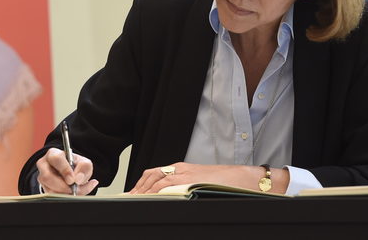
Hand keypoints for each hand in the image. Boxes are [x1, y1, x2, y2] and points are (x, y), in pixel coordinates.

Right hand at [35, 147, 97, 194]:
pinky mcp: (44, 189)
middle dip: (62, 186)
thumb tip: (78, 179)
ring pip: (49, 189)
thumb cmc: (76, 166)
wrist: (72, 174)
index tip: (72, 180)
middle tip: (72, 189)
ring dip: (63, 193)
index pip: (56, 159)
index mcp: (53, 154)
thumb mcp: (84, 163)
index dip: (64, 170)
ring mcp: (42, 178)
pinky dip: (63, 197)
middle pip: (47, 176)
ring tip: (74, 192)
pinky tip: (70, 195)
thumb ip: (84, 167)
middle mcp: (44, 165)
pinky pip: (51, 196)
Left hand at [129, 162, 271, 193]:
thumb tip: (168, 198)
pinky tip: (149, 198)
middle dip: (137, 187)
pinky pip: (167, 184)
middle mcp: (179, 169)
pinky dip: (155, 191)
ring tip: (134, 199)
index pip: (154, 174)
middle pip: (151, 175)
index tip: (131, 193)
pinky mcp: (190, 180)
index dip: (141, 184)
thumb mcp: (198, 183)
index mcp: (180, 169)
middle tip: (127, 197)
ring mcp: (184, 174)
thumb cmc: (222, 183)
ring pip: (156, 180)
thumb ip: (182, 187)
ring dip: (143, 190)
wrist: (240, 178)